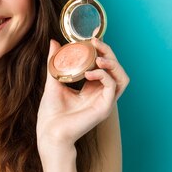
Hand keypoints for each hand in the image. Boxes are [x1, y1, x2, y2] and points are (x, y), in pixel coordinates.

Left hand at [36, 38, 129, 153]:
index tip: (91, 39)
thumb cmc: (51, 112)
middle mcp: (101, 95)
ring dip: (113, 64)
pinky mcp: (105, 108)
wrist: (49, 132)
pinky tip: (90, 73)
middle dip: (109, 53)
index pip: (105, 66)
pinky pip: (112, 87)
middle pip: (116, 70)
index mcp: (92, 89)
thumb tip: (54, 42)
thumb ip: (55, 62)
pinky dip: (104, 76)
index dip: (102, 51)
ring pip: (122, 78)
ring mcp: (105, 102)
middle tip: (96, 43)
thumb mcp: (54, 80)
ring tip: (99, 58)